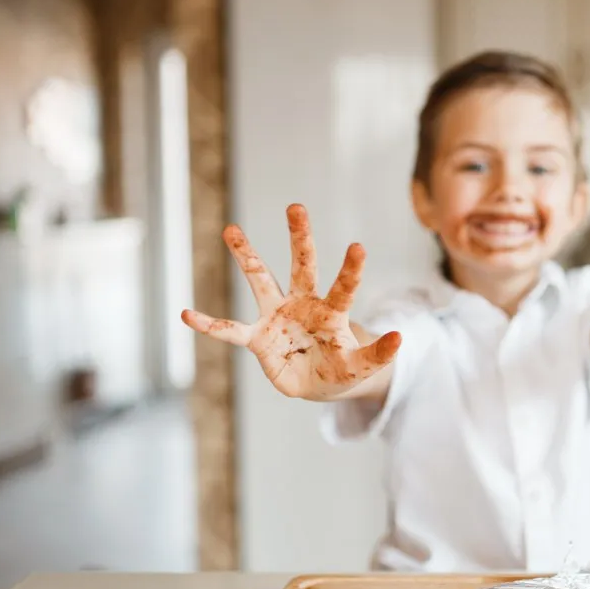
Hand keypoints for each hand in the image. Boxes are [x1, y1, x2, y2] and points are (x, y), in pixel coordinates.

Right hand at [180, 204, 400, 399]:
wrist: (318, 382)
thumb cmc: (341, 368)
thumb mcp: (362, 366)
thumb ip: (379, 354)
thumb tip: (402, 337)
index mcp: (331, 311)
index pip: (343, 287)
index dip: (351, 269)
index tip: (358, 246)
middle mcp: (303, 304)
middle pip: (302, 265)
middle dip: (299, 237)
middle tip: (296, 206)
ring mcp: (277, 317)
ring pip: (260, 280)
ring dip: (247, 255)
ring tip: (232, 229)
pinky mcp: (258, 338)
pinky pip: (230, 330)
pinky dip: (209, 325)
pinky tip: (187, 314)